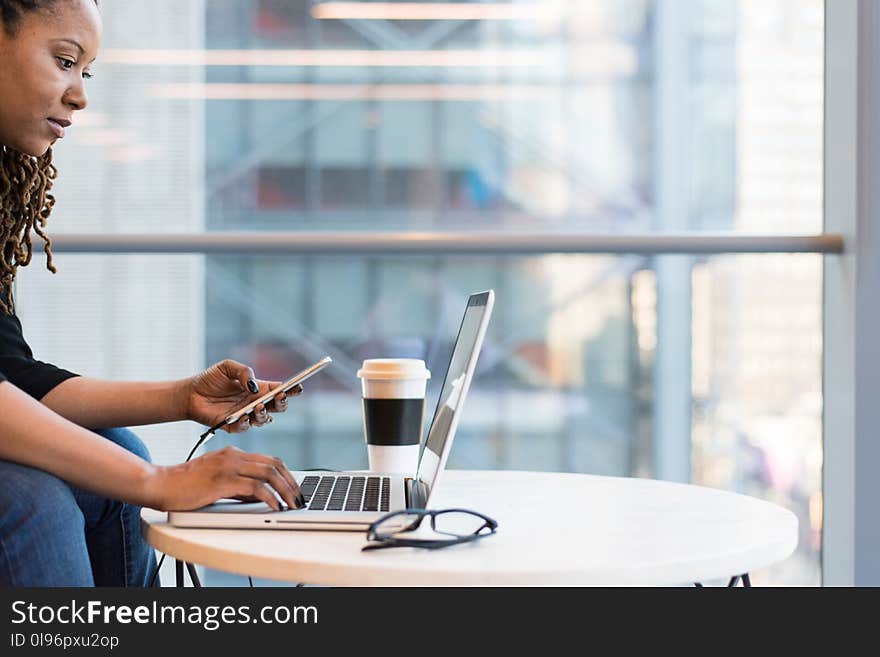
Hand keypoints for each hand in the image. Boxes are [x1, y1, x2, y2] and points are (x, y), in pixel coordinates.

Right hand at [150, 446, 304, 511]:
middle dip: (291, 482)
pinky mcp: (222, 481)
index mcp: (233, 454)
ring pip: (269, 473)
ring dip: (285, 490)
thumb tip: (260, 496)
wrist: (160, 484)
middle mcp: (233, 456)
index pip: (270, 460)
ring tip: (292, 504)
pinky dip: (270, 497)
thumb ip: (239, 485)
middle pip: (274, 464)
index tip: (295, 489)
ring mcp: (228, 466)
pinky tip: (275, 507)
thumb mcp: (217, 480)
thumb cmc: (185, 485)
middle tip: (299, 498)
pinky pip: (255, 488)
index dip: (287, 474)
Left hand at [183, 359, 302, 432]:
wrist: (190, 394)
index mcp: (258, 388)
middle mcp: (255, 403)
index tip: (297, 387)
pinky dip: (246, 423)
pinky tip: (243, 416)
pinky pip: (245, 427)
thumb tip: (253, 385)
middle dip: (282, 402)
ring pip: (264, 419)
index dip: (291, 389)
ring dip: (264, 414)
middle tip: (279, 396)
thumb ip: (243, 372)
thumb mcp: (227, 367)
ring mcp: (246, 415)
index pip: (280, 389)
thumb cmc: (210, 379)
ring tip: (258, 406)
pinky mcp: (233, 426)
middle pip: (278, 406)